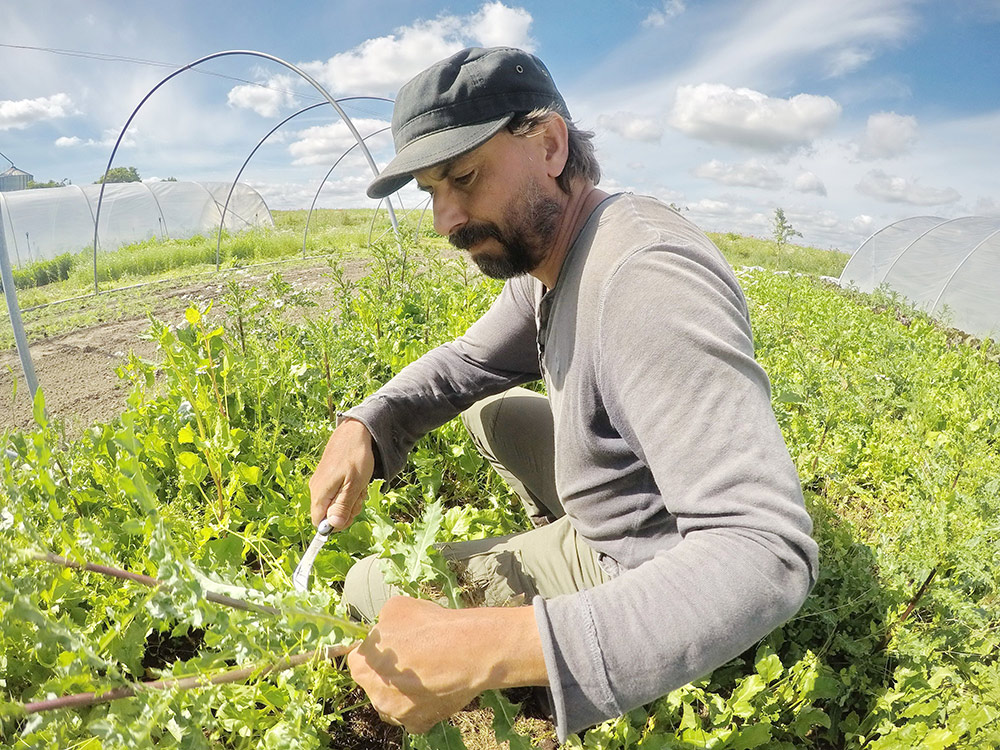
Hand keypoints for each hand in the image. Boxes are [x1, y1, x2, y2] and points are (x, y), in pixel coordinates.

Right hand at [308, 418, 375, 529]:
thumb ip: (343, 507)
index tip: (350, 513)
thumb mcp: (354, 485)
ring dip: (350, 499)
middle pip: (329, 514)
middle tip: (358, 495)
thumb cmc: (355, 458)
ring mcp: (321, 483)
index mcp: (320, 493)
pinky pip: (336, 492)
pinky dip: (348, 490)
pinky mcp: (327, 478)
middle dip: (347, 510)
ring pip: (335, 503)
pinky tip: (356, 480)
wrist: (354, 432)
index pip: (319, 523)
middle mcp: (316, 490)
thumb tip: (333, 526)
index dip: (335, 524)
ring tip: (359, 484)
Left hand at [347, 596, 547, 733]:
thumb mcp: (397, 608)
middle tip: (414, 657)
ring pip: (395, 701)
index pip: (359, 659)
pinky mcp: (418, 724)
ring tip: (429, 672)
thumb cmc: (430, 625)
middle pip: (377, 682)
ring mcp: (395, 712)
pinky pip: (415, 715)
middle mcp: (373, 693)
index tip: (393, 647)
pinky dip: (423, 704)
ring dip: (405, 690)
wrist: (466, 650)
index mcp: (362, 665)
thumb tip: (384, 629)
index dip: (376, 652)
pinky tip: (437, 686)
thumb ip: (382, 623)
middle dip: (390, 672)